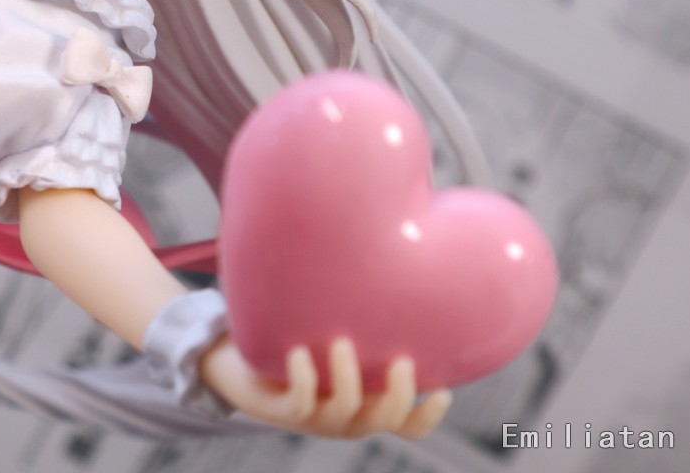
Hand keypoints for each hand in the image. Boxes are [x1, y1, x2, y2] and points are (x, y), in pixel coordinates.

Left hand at [199, 336, 450, 439]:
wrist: (246, 367)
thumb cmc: (302, 345)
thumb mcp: (339, 338)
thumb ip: (364, 321)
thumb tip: (388, 263)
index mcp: (367, 405)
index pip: (408, 425)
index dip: (428, 414)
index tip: (443, 389)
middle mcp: (348, 417)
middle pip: (387, 419)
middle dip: (399, 393)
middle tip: (401, 361)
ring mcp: (318, 418)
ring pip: (345, 409)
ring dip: (347, 377)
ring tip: (340, 342)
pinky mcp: (287, 412)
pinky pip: (300, 402)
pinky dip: (303, 377)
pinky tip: (298, 351)